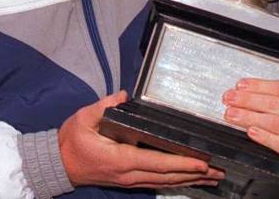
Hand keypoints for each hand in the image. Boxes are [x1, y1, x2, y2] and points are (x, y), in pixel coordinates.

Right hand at [59, 91, 224, 188]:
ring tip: (213, 178)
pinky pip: (158, 183)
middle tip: (219, 171)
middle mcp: (128, 174)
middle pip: (167, 176)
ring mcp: (130, 180)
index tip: (201, 163)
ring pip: (165, 183)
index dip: (180, 163)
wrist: (60, 163)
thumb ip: (103, 107)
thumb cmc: (72, 141)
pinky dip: (177, 181)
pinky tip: (190, 180)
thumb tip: (122, 96)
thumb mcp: (83, 118)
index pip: (156, 162)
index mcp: (119, 158)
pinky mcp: (130, 181)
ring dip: (190, 180)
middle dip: (194, 174)